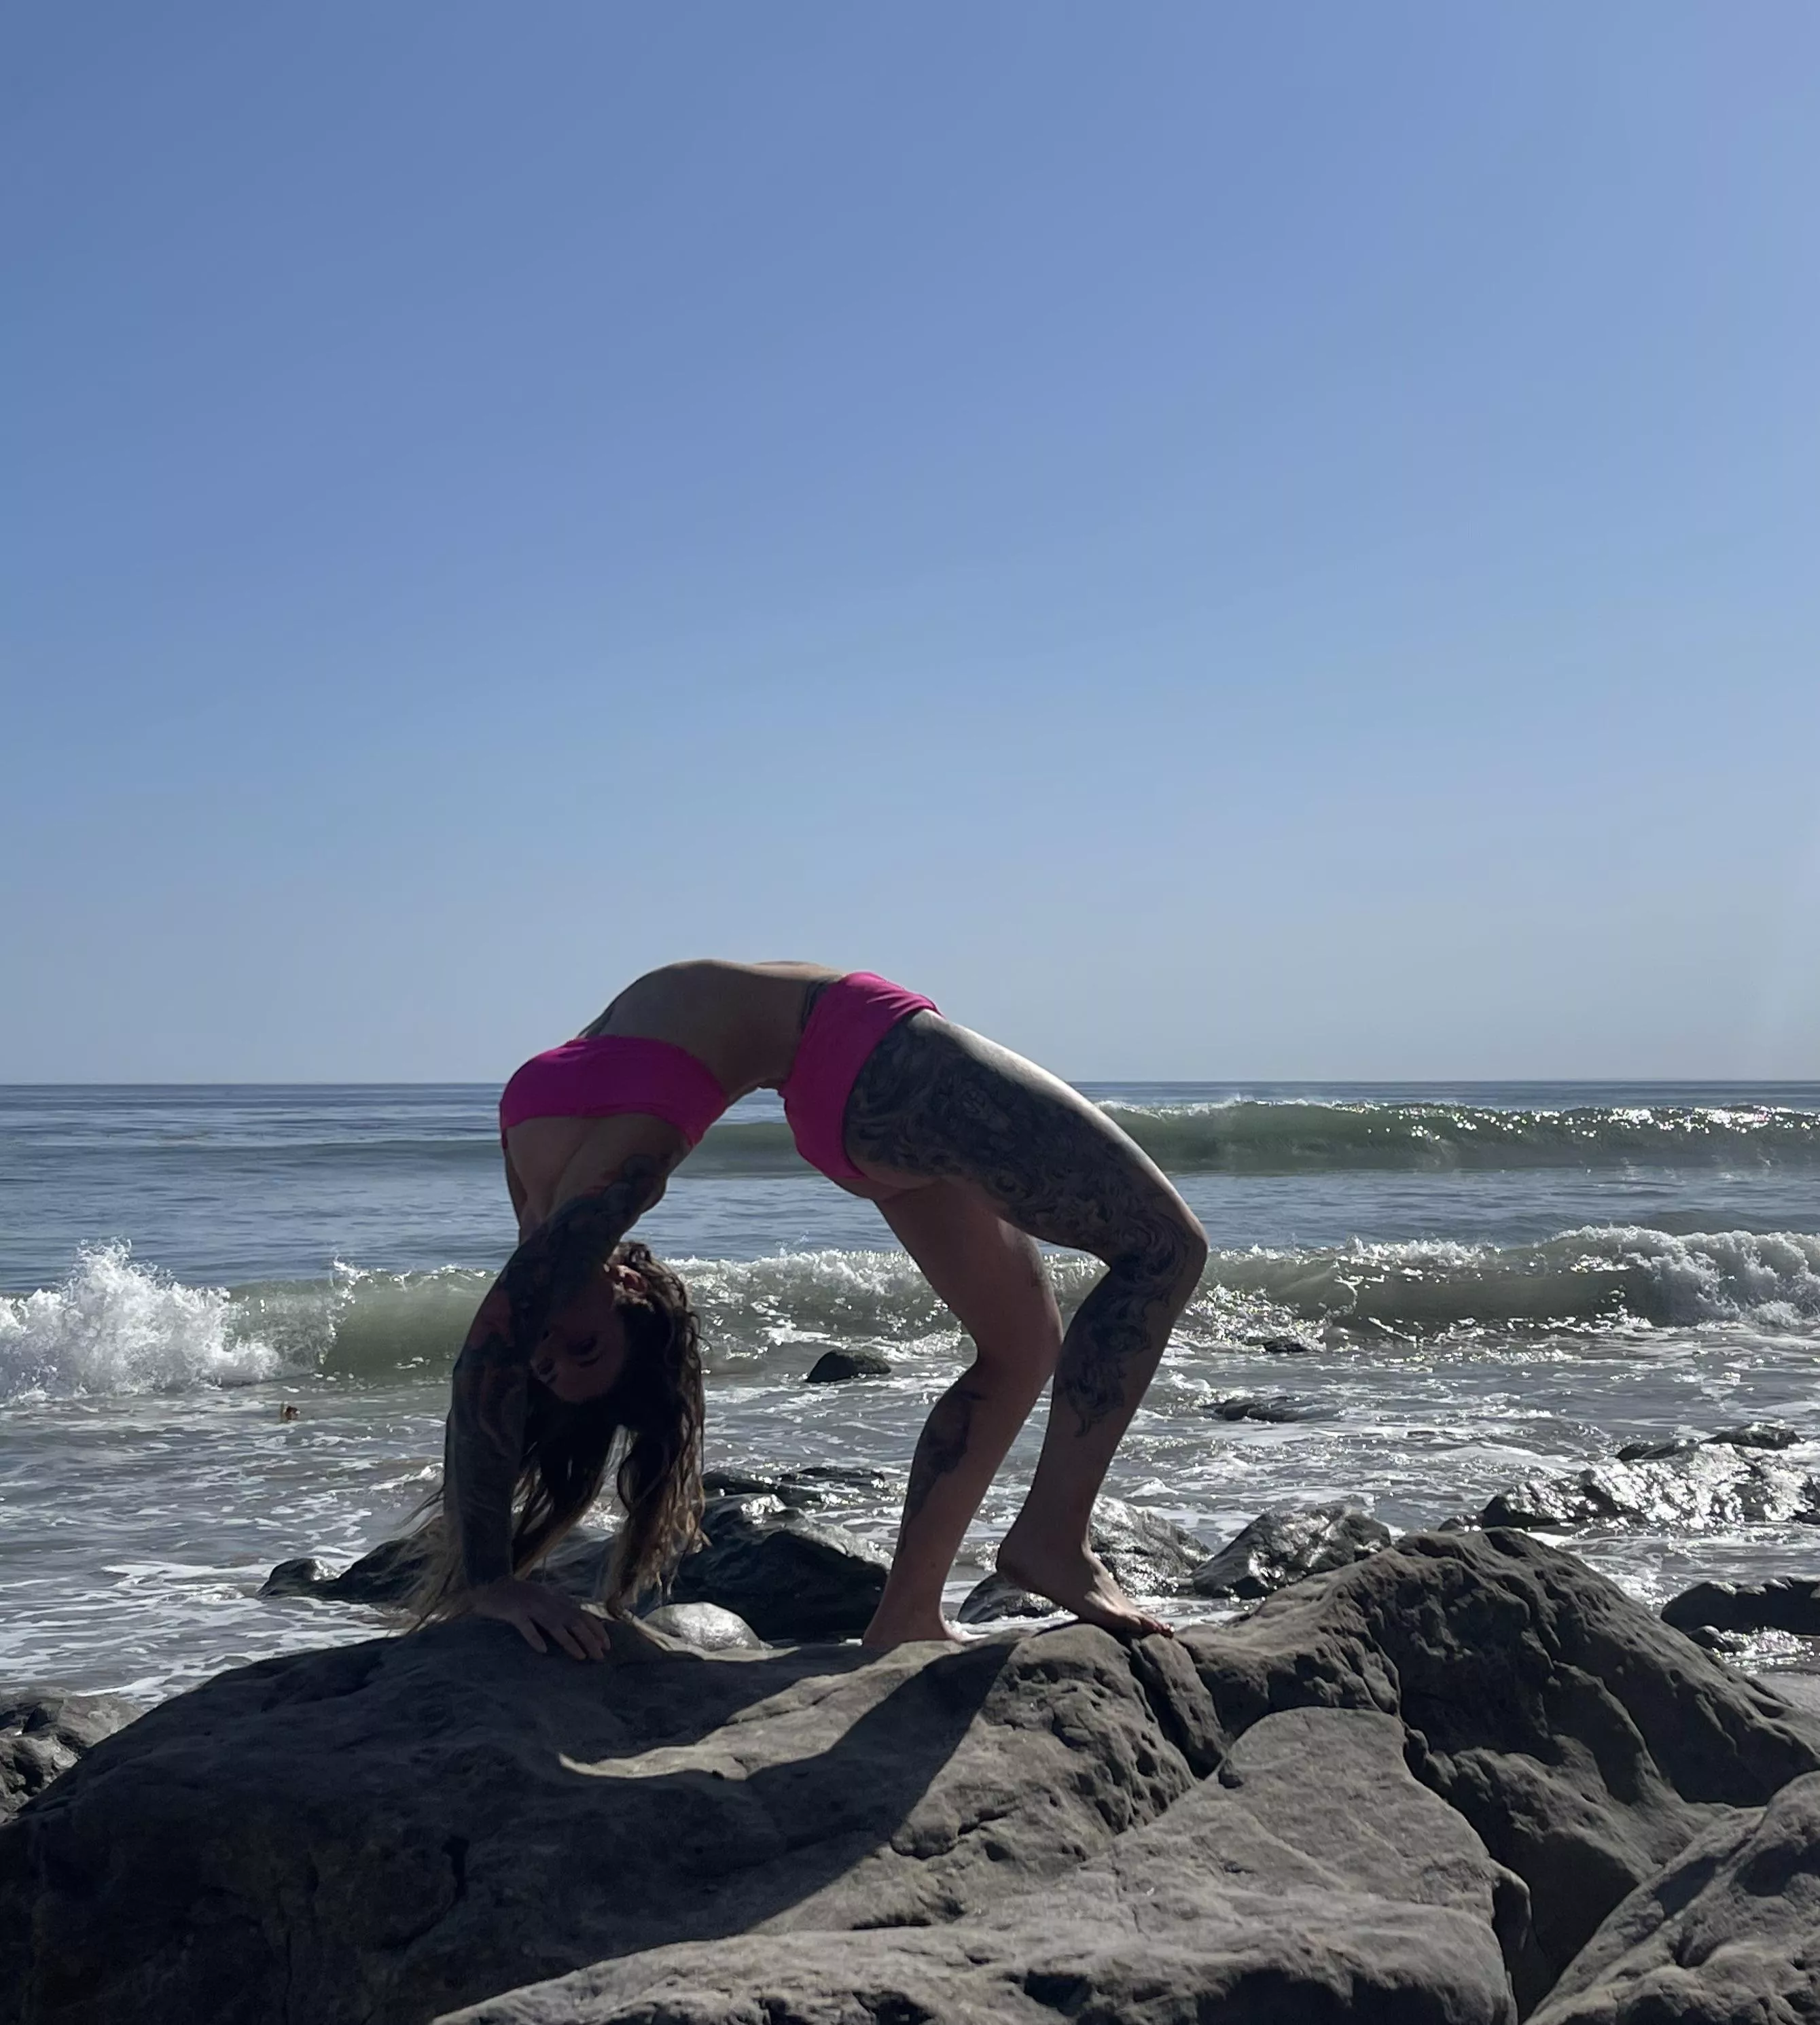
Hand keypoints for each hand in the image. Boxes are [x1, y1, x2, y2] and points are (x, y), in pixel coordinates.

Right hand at [467, 1577, 609, 1659]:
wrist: (491, 1586)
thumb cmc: (519, 1596)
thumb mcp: (544, 1598)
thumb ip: (560, 1608)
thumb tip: (581, 1623)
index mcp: (555, 1598)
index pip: (582, 1613)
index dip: (596, 1629)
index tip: (607, 1645)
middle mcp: (547, 1601)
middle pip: (573, 1620)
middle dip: (589, 1638)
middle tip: (599, 1656)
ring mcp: (530, 1605)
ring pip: (554, 1624)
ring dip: (569, 1641)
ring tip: (581, 1656)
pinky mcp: (514, 1612)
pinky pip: (526, 1626)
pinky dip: (535, 1638)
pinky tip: (543, 1650)